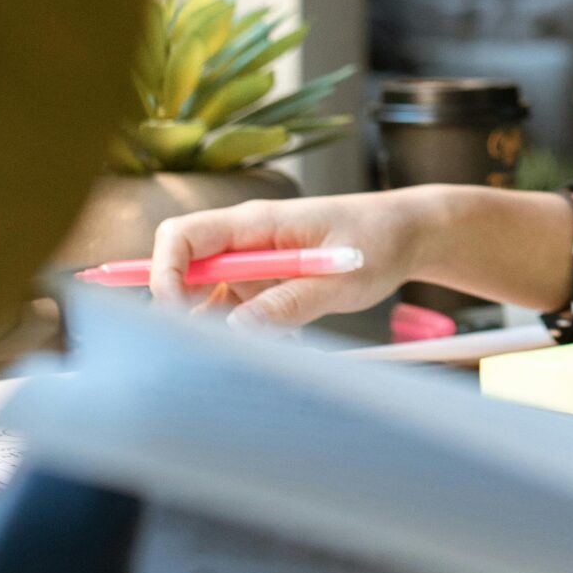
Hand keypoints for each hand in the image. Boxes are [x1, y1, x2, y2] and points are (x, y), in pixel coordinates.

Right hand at [149, 187, 437, 326]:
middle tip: (212, 350)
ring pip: (208, 301)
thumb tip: (235, 329)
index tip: (176, 314)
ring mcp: (253, 265)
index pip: (182, 237)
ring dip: (222, 332)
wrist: (408, 234)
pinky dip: (250, 335)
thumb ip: (289, 303)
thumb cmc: (379, 241)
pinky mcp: (266, 285)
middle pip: (184, 271)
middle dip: (184, 313)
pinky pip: (237, 314)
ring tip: (266, 349)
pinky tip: (286, 346)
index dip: (164, 272)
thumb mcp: (340, 279)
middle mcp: (246, 241)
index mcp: (257, 222)